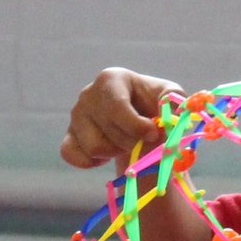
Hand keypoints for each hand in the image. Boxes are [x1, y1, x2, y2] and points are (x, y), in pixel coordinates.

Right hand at [62, 69, 181, 169]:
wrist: (140, 119)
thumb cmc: (154, 105)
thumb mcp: (170, 97)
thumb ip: (173, 99)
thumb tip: (173, 107)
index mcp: (110, 78)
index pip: (116, 106)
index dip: (136, 126)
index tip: (153, 133)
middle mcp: (87, 94)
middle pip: (109, 130)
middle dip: (133, 141)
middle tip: (144, 140)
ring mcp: (75, 116)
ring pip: (95, 147)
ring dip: (116, 152)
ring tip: (126, 143)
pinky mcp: (67, 137)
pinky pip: (73, 156)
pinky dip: (92, 162)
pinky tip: (106, 154)